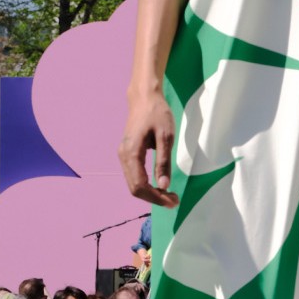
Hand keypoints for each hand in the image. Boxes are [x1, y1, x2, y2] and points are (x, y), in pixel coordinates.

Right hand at [119, 90, 178, 206]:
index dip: (156, 197)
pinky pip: (134, 176)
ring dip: (150, 193)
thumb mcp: (166, 137)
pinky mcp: (127, 153)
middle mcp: (124, 156)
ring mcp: (124, 155)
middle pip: (135, 189)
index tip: (173, 201)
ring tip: (169, 195)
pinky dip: (147, 185)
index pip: (140, 186)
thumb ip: (163, 162)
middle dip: (154, 198)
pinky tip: (160, 185)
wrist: (144, 97)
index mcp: (131, 153)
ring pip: (133, 184)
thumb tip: (164, 186)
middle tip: (174, 201)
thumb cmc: (157, 113)